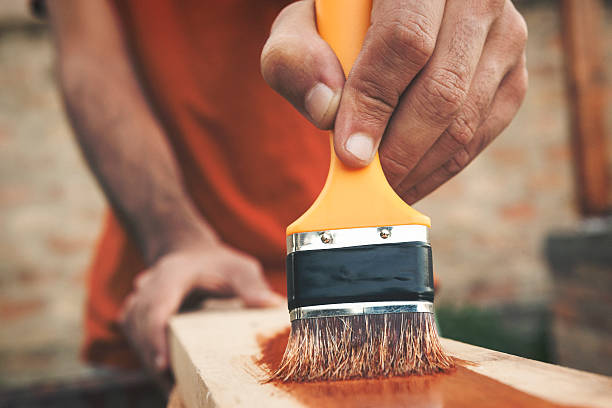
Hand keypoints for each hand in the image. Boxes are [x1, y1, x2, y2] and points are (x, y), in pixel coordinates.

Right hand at [119, 242, 282, 372]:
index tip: (164, 365)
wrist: (193, 256)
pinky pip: (134, 339)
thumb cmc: (218, 265)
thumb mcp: (239, 268)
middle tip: (174, 388)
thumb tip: (272, 304)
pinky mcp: (136, 315)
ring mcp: (139, 300)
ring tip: (174, 388)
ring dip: (150, 362)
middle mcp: (149, 286)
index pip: (156, 306)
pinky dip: (148, 358)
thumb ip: (252, 284)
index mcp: (172, 274)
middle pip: (140, 326)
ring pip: (134, 335)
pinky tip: (168, 377)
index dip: (155, 336)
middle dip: (154, 358)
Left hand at [261, 0, 527, 202]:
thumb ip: (297, 60)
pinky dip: (442, 168)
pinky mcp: (513, 75)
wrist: (392, 16)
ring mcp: (505, 36)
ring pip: (466, 118)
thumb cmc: (343, 24)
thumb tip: (327, 110)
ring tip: (381, 188)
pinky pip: (480, 134)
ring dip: (419, 166)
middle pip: (443, 88)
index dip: (375, 104)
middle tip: (365, 183)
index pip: (405, 41)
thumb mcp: (304, 28)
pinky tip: (409, 180)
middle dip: (399, 150)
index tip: (351, 153)